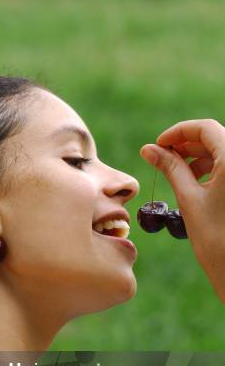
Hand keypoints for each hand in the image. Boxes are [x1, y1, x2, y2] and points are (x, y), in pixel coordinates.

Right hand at [140, 119, 224, 303]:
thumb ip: (170, 167)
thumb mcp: (188, 197)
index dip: (178, 132)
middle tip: (163, 158)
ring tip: (178, 172)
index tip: (158, 145)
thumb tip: (148, 149)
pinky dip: (212, 166)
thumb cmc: (214, 237)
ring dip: (199, 155)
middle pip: (215, 135)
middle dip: (187, 144)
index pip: (204, 128)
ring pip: (222, 148)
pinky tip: (196, 181)